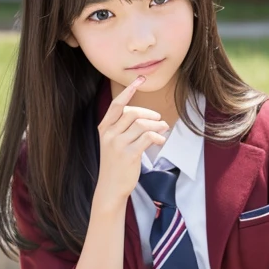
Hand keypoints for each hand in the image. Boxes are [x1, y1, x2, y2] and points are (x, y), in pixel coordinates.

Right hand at [96, 74, 168, 202]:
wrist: (111, 187)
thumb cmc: (115, 165)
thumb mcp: (113, 143)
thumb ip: (122, 128)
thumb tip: (145, 116)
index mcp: (105, 129)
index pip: (117, 105)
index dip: (128, 91)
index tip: (139, 80)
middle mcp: (109, 134)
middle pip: (132, 113)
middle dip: (149, 114)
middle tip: (159, 119)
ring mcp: (118, 144)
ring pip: (142, 124)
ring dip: (157, 125)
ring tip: (164, 128)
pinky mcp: (129, 155)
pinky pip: (147, 138)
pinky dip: (157, 137)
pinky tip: (160, 141)